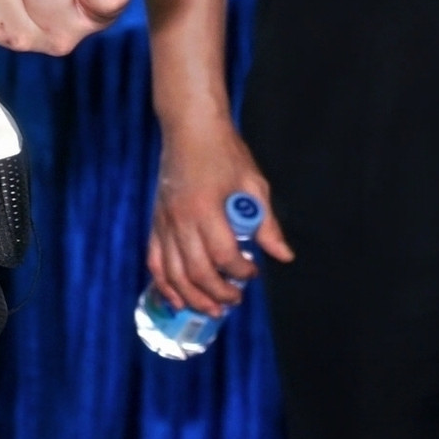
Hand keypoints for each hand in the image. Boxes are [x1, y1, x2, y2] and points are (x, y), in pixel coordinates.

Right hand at [145, 114, 289, 317]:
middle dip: (218, 293)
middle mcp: (181, 221)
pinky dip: (165, 285)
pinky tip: (178, 299)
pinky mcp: (155, 223)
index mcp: (207, 210)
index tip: (254, 273)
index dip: (241, 272)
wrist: (190, 129)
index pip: (224, 256)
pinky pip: (155, 262)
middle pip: (197, 272)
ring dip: (193, 297)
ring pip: (174, 274)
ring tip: (212, 309)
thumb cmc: (225, 153)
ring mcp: (164, 224)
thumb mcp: (253, 184)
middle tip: (236, 300)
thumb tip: (283, 255)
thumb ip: (266, 224)